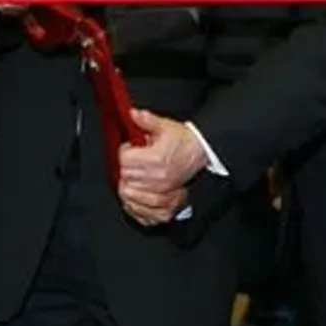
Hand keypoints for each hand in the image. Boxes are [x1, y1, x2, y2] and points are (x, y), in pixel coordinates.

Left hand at [117, 110, 205, 225]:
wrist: (201, 153)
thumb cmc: (184, 141)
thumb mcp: (166, 126)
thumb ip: (147, 120)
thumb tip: (133, 114)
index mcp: (156, 158)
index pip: (125, 160)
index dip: (124, 152)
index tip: (129, 148)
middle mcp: (157, 177)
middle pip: (125, 177)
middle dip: (124, 168)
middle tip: (131, 161)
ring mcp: (162, 192)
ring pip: (130, 195)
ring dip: (127, 186)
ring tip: (131, 177)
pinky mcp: (166, 203)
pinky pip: (143, 212)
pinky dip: (135, 206)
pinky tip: (135, 196)